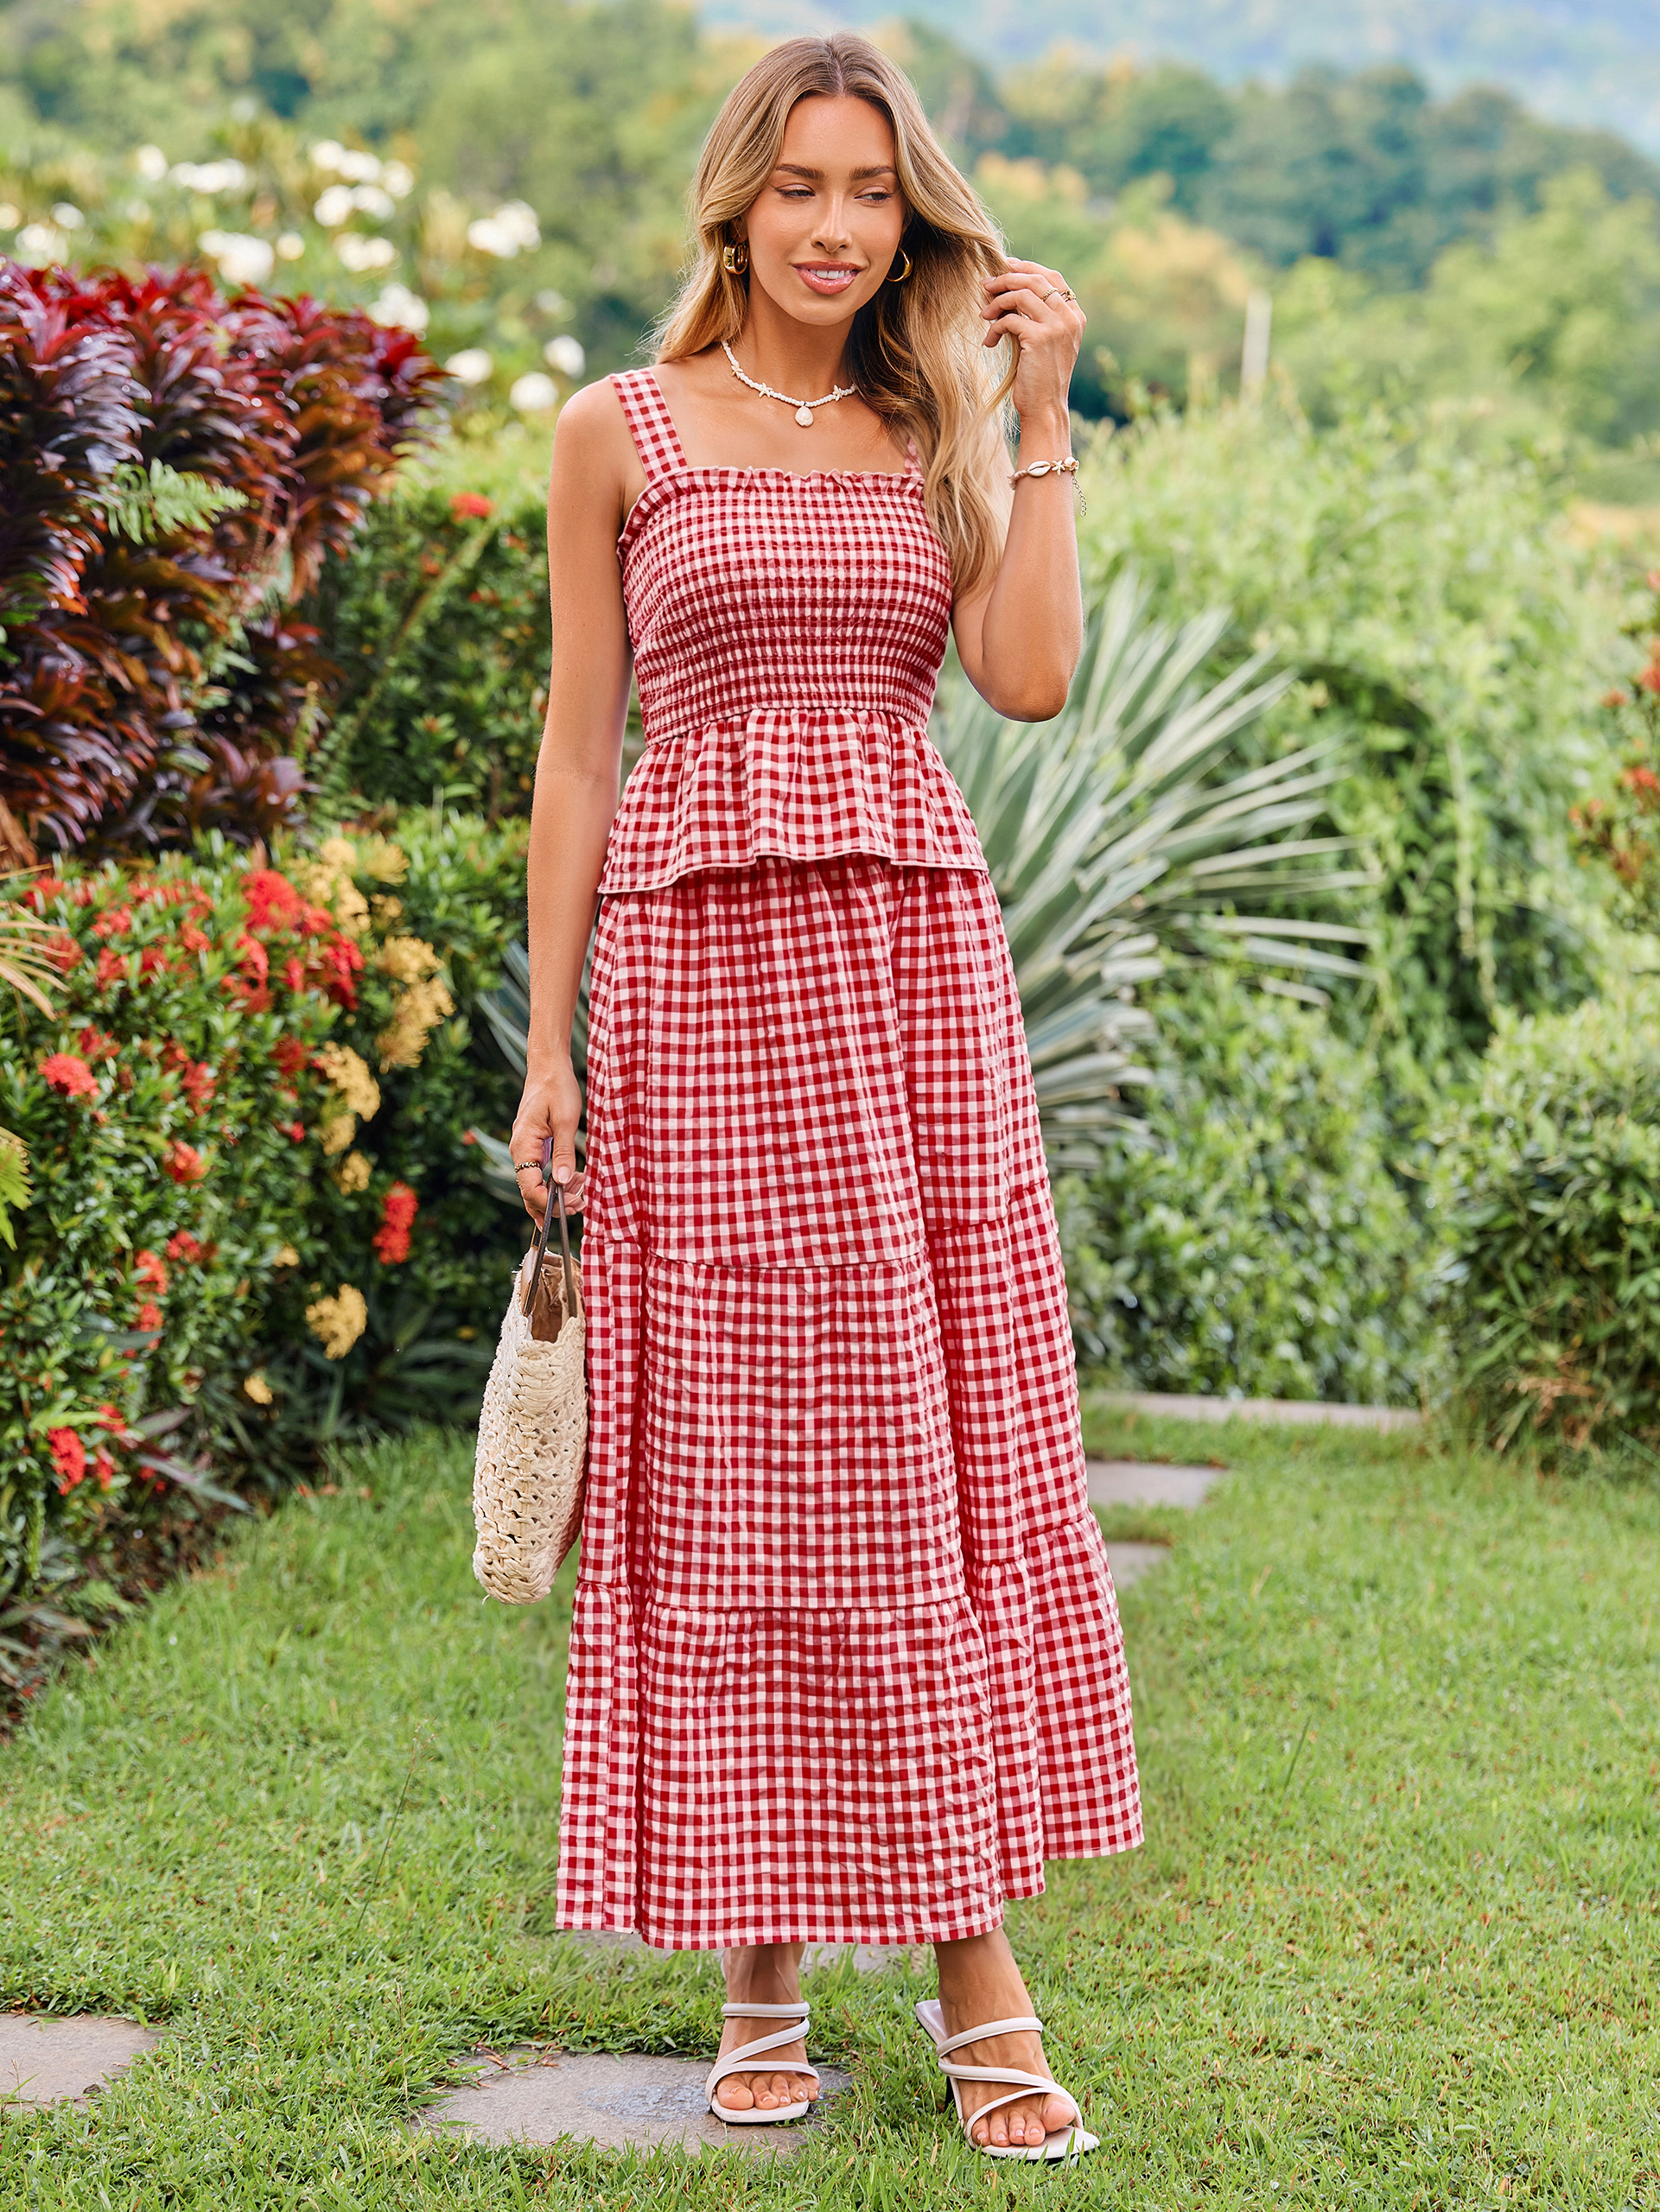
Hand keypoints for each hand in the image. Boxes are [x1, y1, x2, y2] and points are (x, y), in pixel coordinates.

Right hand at [509, 1056, 584, 1224]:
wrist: (549, 1066)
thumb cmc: (557, 1088)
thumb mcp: (566, 1121)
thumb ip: (564, 1153)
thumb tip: (561, 1183)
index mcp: (523, 1145)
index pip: (529, 1187)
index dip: (548, 1203)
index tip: (573, 1205)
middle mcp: (520, 1150)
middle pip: (529, 1192)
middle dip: (553, 1205)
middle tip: (580, 1205)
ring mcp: (526, 1149)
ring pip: (535, 1184)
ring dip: (557, 1194)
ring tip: (582, 1192)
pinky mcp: (534, 1146)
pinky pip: (540, 1172)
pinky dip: (556, 1181)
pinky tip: (575, 1179)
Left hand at [981, 258, 1084, 426]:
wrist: (1045, 408)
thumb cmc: (1041, 378)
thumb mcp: (1045, 342)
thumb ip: (1038, 316)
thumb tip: (1010, 289)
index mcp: (1075, 316)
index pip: (1053, 277)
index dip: (1028, 267)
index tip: (1005, 266)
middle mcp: (1069, 317)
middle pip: (1035, 280)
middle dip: (1006, 279)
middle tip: (985, 285)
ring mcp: (1057, 327)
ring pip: (1021, 294)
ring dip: (997, 302)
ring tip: (984, 315)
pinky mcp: (1040, 338)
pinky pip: (1010, 319)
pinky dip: (995, 327)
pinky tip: (989, 341)